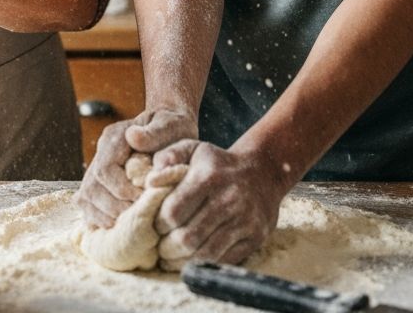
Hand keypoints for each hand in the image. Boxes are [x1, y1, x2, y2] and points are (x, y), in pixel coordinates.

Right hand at [75, 107, 197, 228]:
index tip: (144, 200)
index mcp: (114, 137)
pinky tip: (122, 225)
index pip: (104, 170)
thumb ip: (155, 131)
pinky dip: (102, 220)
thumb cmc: (173, 129)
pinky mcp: (99, 186)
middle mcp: (100, 153)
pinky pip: (88, 207)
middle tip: (140, 218)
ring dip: (107, 217)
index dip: (122, 190)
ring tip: (132, 223)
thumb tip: (133, 137)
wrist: (171, 131)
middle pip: (91, 188)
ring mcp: (96, 169)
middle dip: (115, 209)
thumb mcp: (170, 125)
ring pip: (86, 199)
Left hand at [150, 140, 284, 269]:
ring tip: (171, 259)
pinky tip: (192, 260)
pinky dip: (204, 265)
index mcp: (209, 177)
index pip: (174, 211)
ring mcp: (244, 220)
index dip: (159, 224)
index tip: (155, 225)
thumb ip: (167, 157)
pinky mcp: (255, 237)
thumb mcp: (192, 149)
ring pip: (205, 253)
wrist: (262, 171)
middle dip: (167, 247)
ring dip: (183, 261)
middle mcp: (228, 199)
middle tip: (160, 248)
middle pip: (188, 237)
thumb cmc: (217, 163)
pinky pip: (224, 260)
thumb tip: (150, 181)